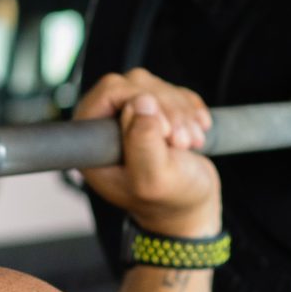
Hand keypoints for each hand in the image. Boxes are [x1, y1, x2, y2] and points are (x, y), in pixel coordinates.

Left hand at [75, 69, 219, 238]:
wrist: (192, 207)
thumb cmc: (170, 201)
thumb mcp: (154, 180)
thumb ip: (143, 144)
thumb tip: (141, 102)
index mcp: (92, 143)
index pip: (110, 92)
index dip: (141, 102)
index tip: (165, 134)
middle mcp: (104, 127)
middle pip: (135, 84)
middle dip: (168, 108)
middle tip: (183, 142)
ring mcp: (127, 117)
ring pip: (155, 86)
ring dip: (182, 111)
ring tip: (192, 142)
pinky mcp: (151, 113)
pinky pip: (172, 90)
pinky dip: (190, 107)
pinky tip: (198, 130)